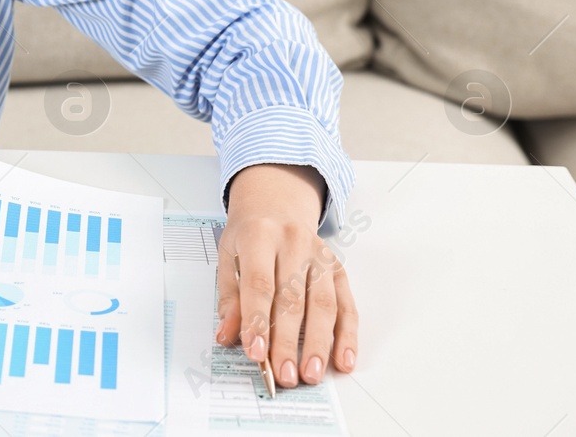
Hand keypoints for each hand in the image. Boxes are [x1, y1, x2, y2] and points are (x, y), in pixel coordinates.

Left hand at [215, 163, 358, 386]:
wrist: (277, 202)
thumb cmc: (249, 234)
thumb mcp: (227, 256)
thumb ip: (229, 298)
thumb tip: (227, 336)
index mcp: (260, 236)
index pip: (260, 283)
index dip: (258, 320)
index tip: (256, 353)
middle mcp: (294, 244)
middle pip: (293, 299)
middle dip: (287, 341)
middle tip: (284, 374)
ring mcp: (321, 256)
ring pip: (323, 304)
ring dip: (318, 344)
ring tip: (310, 374)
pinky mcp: (339, 269)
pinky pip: (347, 305)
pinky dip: (347, 336)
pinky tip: (343, 360)